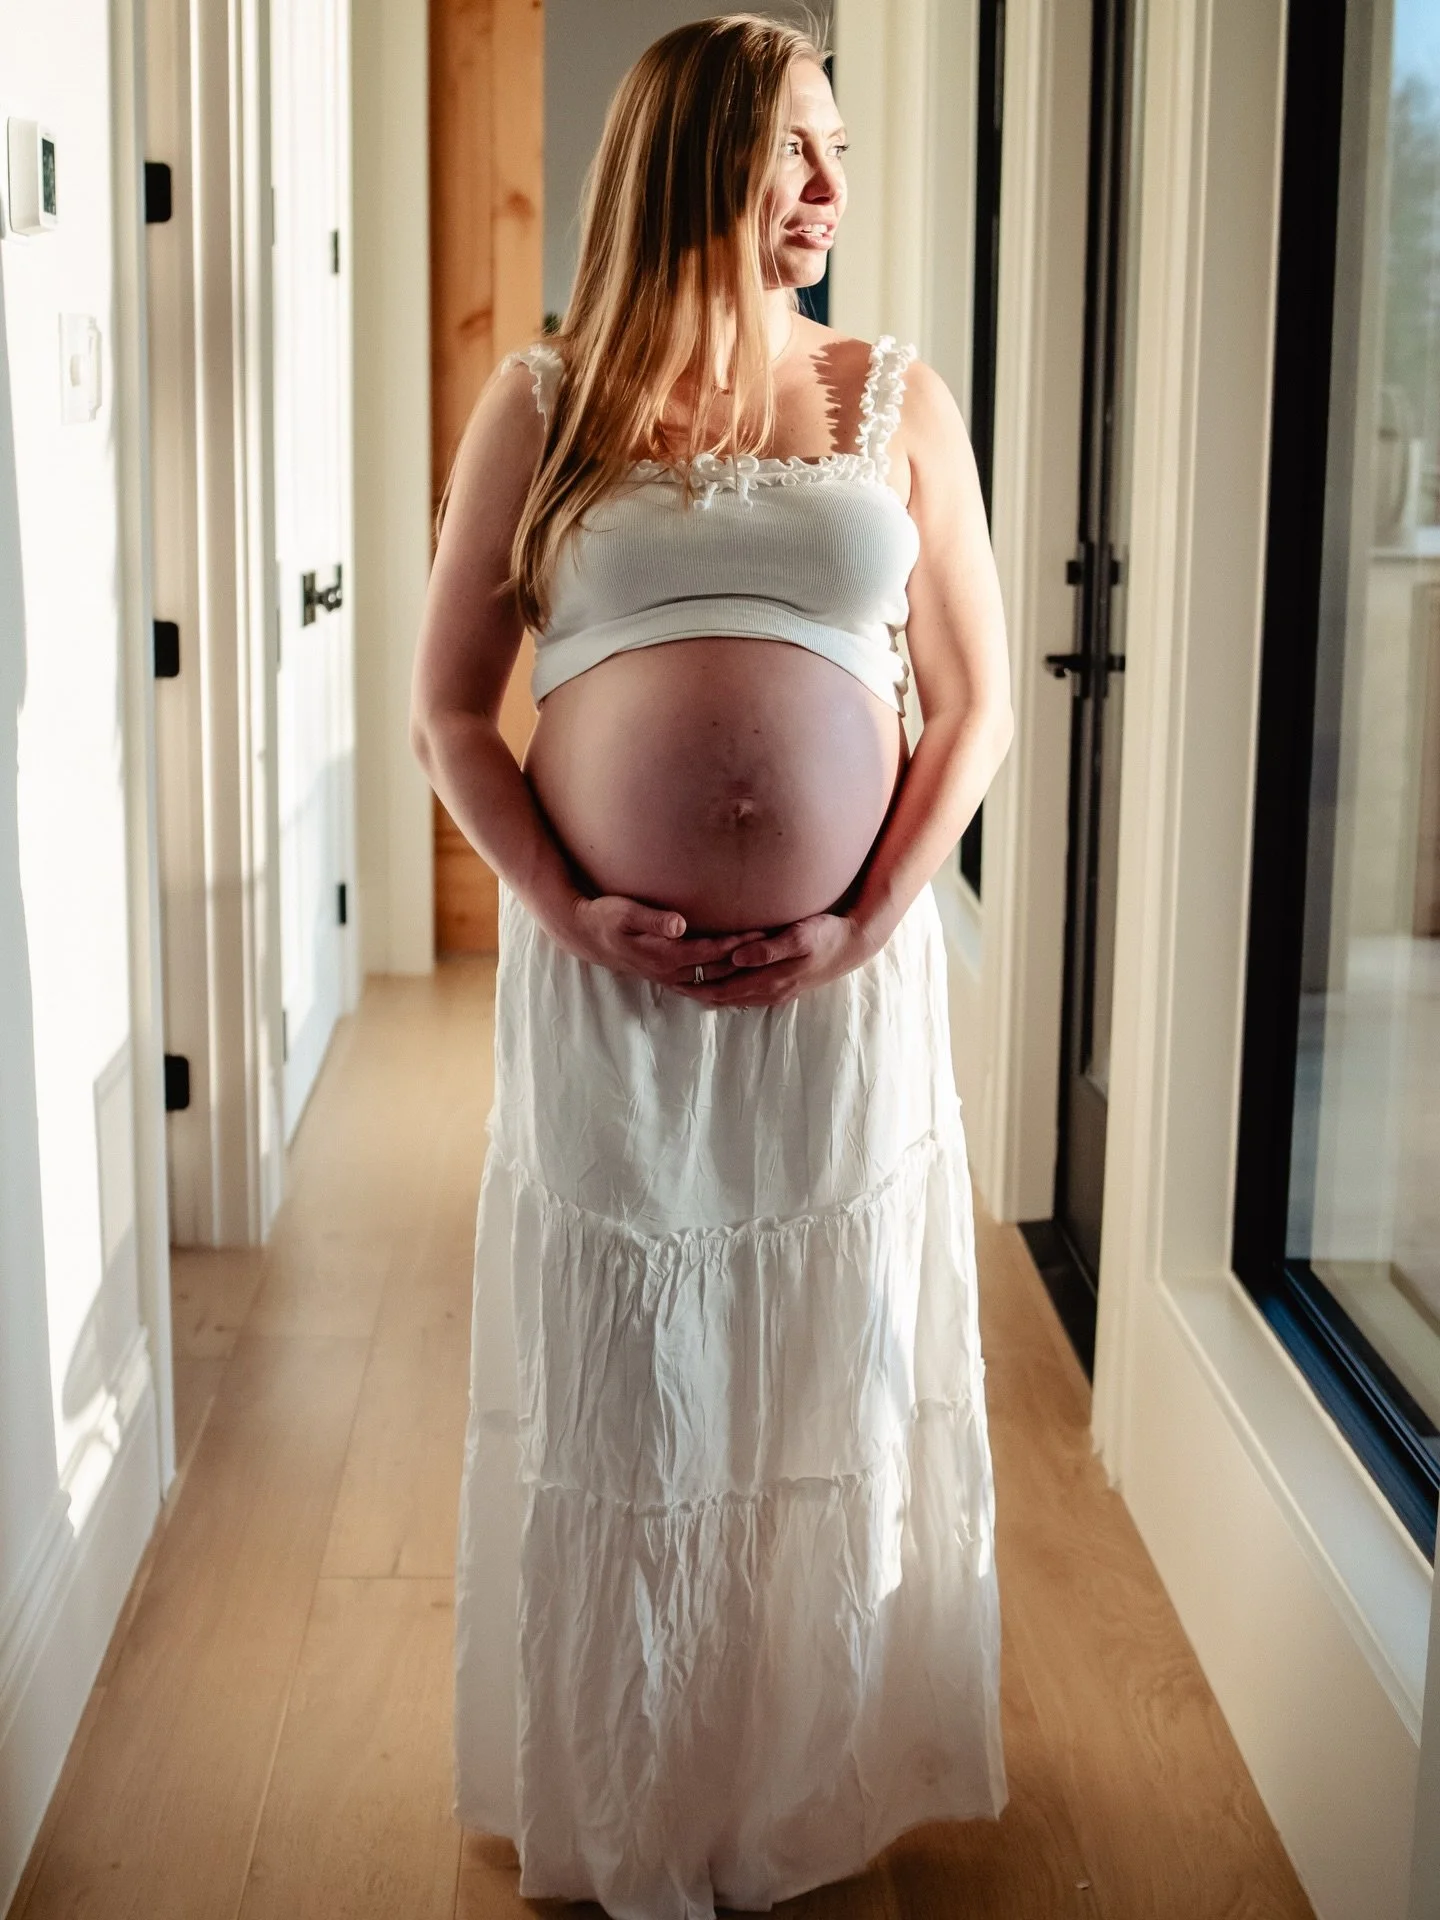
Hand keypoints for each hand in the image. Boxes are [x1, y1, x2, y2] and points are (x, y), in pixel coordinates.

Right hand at [560, 894, 766, 988]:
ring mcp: (669, 976)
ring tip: (766, 963)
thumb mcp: (625, 913)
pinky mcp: (668, 974)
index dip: (737, 944)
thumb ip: (654, 919)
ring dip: (739, 973)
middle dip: (746, 961)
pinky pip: (703, 983)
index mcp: (664, 956)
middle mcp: (670, 971)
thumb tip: (680, 924)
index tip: (761, 934)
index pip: (710, 952)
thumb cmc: (605, 917)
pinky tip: (740, 978)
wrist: (585, 935)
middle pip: (718, 970)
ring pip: (713, 980)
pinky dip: (724, 982)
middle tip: (775, 948)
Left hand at [669, 912, 876, 1008]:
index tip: (670, 980)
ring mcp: (776, 992)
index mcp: (770, 980)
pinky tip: (717, 988)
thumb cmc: (826, 935)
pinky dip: (726, 993)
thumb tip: (737, 958)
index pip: (722, 989)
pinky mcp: (782, 987)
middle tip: (667, 984)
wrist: (853, 946)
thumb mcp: (800, 936)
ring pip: (733, 999)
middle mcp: (770, 991)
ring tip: (685, 987)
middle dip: (695, 992)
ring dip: (709, 995)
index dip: (696, 986)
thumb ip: (768, 948)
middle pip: (723, 997)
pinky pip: (746, 996)